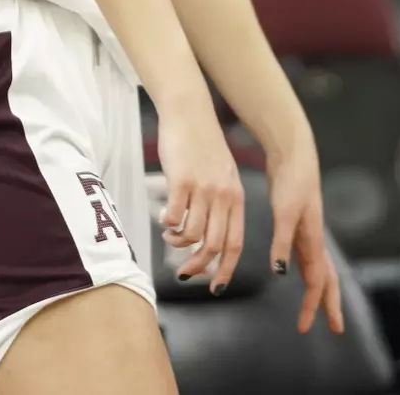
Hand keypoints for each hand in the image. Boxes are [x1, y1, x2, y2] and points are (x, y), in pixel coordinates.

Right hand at [154, 102, 245, 293]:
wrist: (190, 113)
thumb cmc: (204, 146)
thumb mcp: (223, 176)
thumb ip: (220, 204)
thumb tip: (208, 240)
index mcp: (236, 197)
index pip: (235, 243)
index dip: (225, 269)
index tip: (215, 287)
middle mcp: (223, 195)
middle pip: (213, 245)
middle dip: (197, 266)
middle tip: (183, 272)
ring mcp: (203, 188)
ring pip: (192, 234)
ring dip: (177, 242)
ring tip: (170, 234)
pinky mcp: (181, 180)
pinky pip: (174, 216)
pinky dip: (167, 223)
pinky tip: (164, 215)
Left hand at [266, 144, 344, 334]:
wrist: (293, 153)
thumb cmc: (290, 180)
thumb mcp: (284, 211)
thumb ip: (282, 242)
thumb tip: (282, 273)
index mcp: (313, 239)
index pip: (318, 281)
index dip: (313, 306)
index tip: (304, 327)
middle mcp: (314, 238)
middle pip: (328, 279)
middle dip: (330, 305)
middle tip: (335, 329)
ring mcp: (308, 231)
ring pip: (320, 268)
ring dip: (321, 291)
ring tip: (320, 309)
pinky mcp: (298, 223)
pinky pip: (308, 256)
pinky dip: (308, 271)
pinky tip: (300, 274)